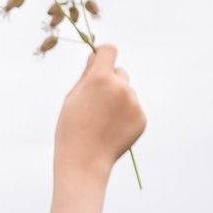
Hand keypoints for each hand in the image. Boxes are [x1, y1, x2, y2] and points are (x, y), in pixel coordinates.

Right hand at [54, 44, 145, 180]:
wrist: (84, 161)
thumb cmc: (71, 129)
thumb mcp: (72, 98)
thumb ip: (86, 75)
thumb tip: (95, 56)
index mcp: (100, 79)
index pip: (109, 51)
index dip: (103, 54)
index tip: (99, 61)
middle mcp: (121, 87)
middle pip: (120, 72)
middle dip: (110, 82)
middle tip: (96, 103)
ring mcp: (134, 103)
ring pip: (127, 92)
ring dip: (118, 100)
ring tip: (102, 121)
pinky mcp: (141, 118)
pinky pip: (133, 109)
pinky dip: (125, 116)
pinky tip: (111, 130)